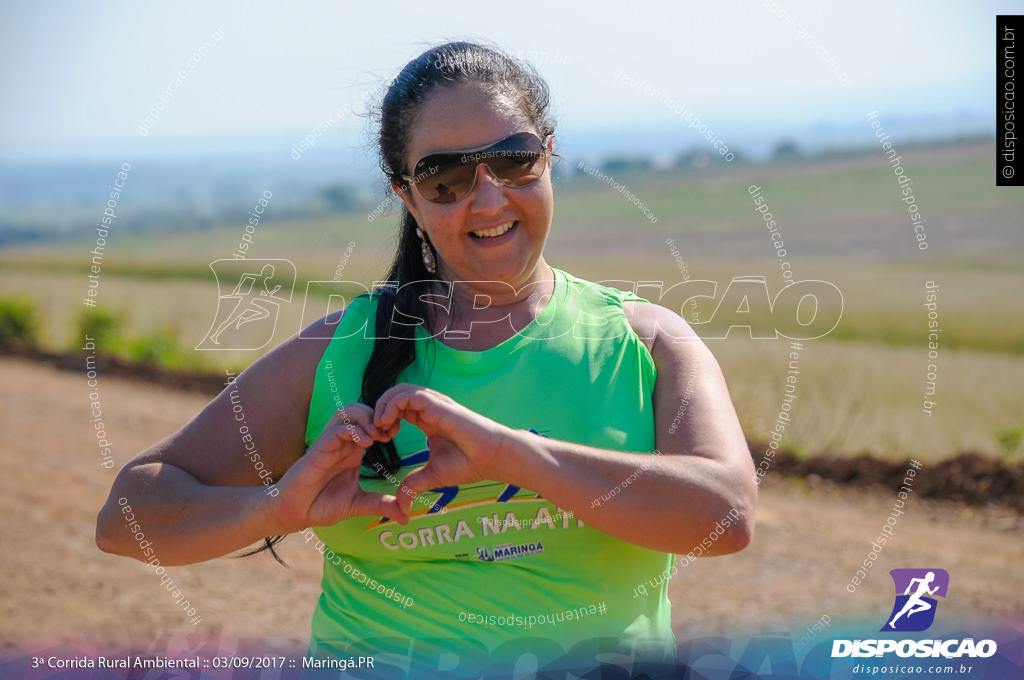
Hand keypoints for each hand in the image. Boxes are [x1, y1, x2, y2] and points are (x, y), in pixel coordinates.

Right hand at [269, 403, 408, 532]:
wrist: (293, 514)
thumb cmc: (321, 505)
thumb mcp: (358, 504)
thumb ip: (381, 505)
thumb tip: (404, 517)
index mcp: (352, 451)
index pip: (369, 421)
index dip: (385, 423)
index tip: (395, 435)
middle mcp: (342, 443)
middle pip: (360, 408)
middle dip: (378, 415)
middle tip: (388, 434)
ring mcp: (330, 444)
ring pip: (347, 412)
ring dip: (366, 418)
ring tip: (376, 437)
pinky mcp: (319, 450)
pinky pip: (336, 429)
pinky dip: (353, 430)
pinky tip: (365, 443)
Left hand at [373, 384, 513, 515]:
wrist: (491, 458)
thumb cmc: (469, 463)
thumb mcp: (432, 476)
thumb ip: (413, 486)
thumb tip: (401, 508)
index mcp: (427, 420)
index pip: (398, 408)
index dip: (384, 420)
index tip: (380, 440)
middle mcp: (429, 408)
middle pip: (395, 395)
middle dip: (379, 410)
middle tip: (376, 433)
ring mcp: (434, 404)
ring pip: (400, 390)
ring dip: (384, 406)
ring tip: (380, 427)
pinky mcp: (438, 404)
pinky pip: (409, 395)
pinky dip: (393, 405)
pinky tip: (389, 424)